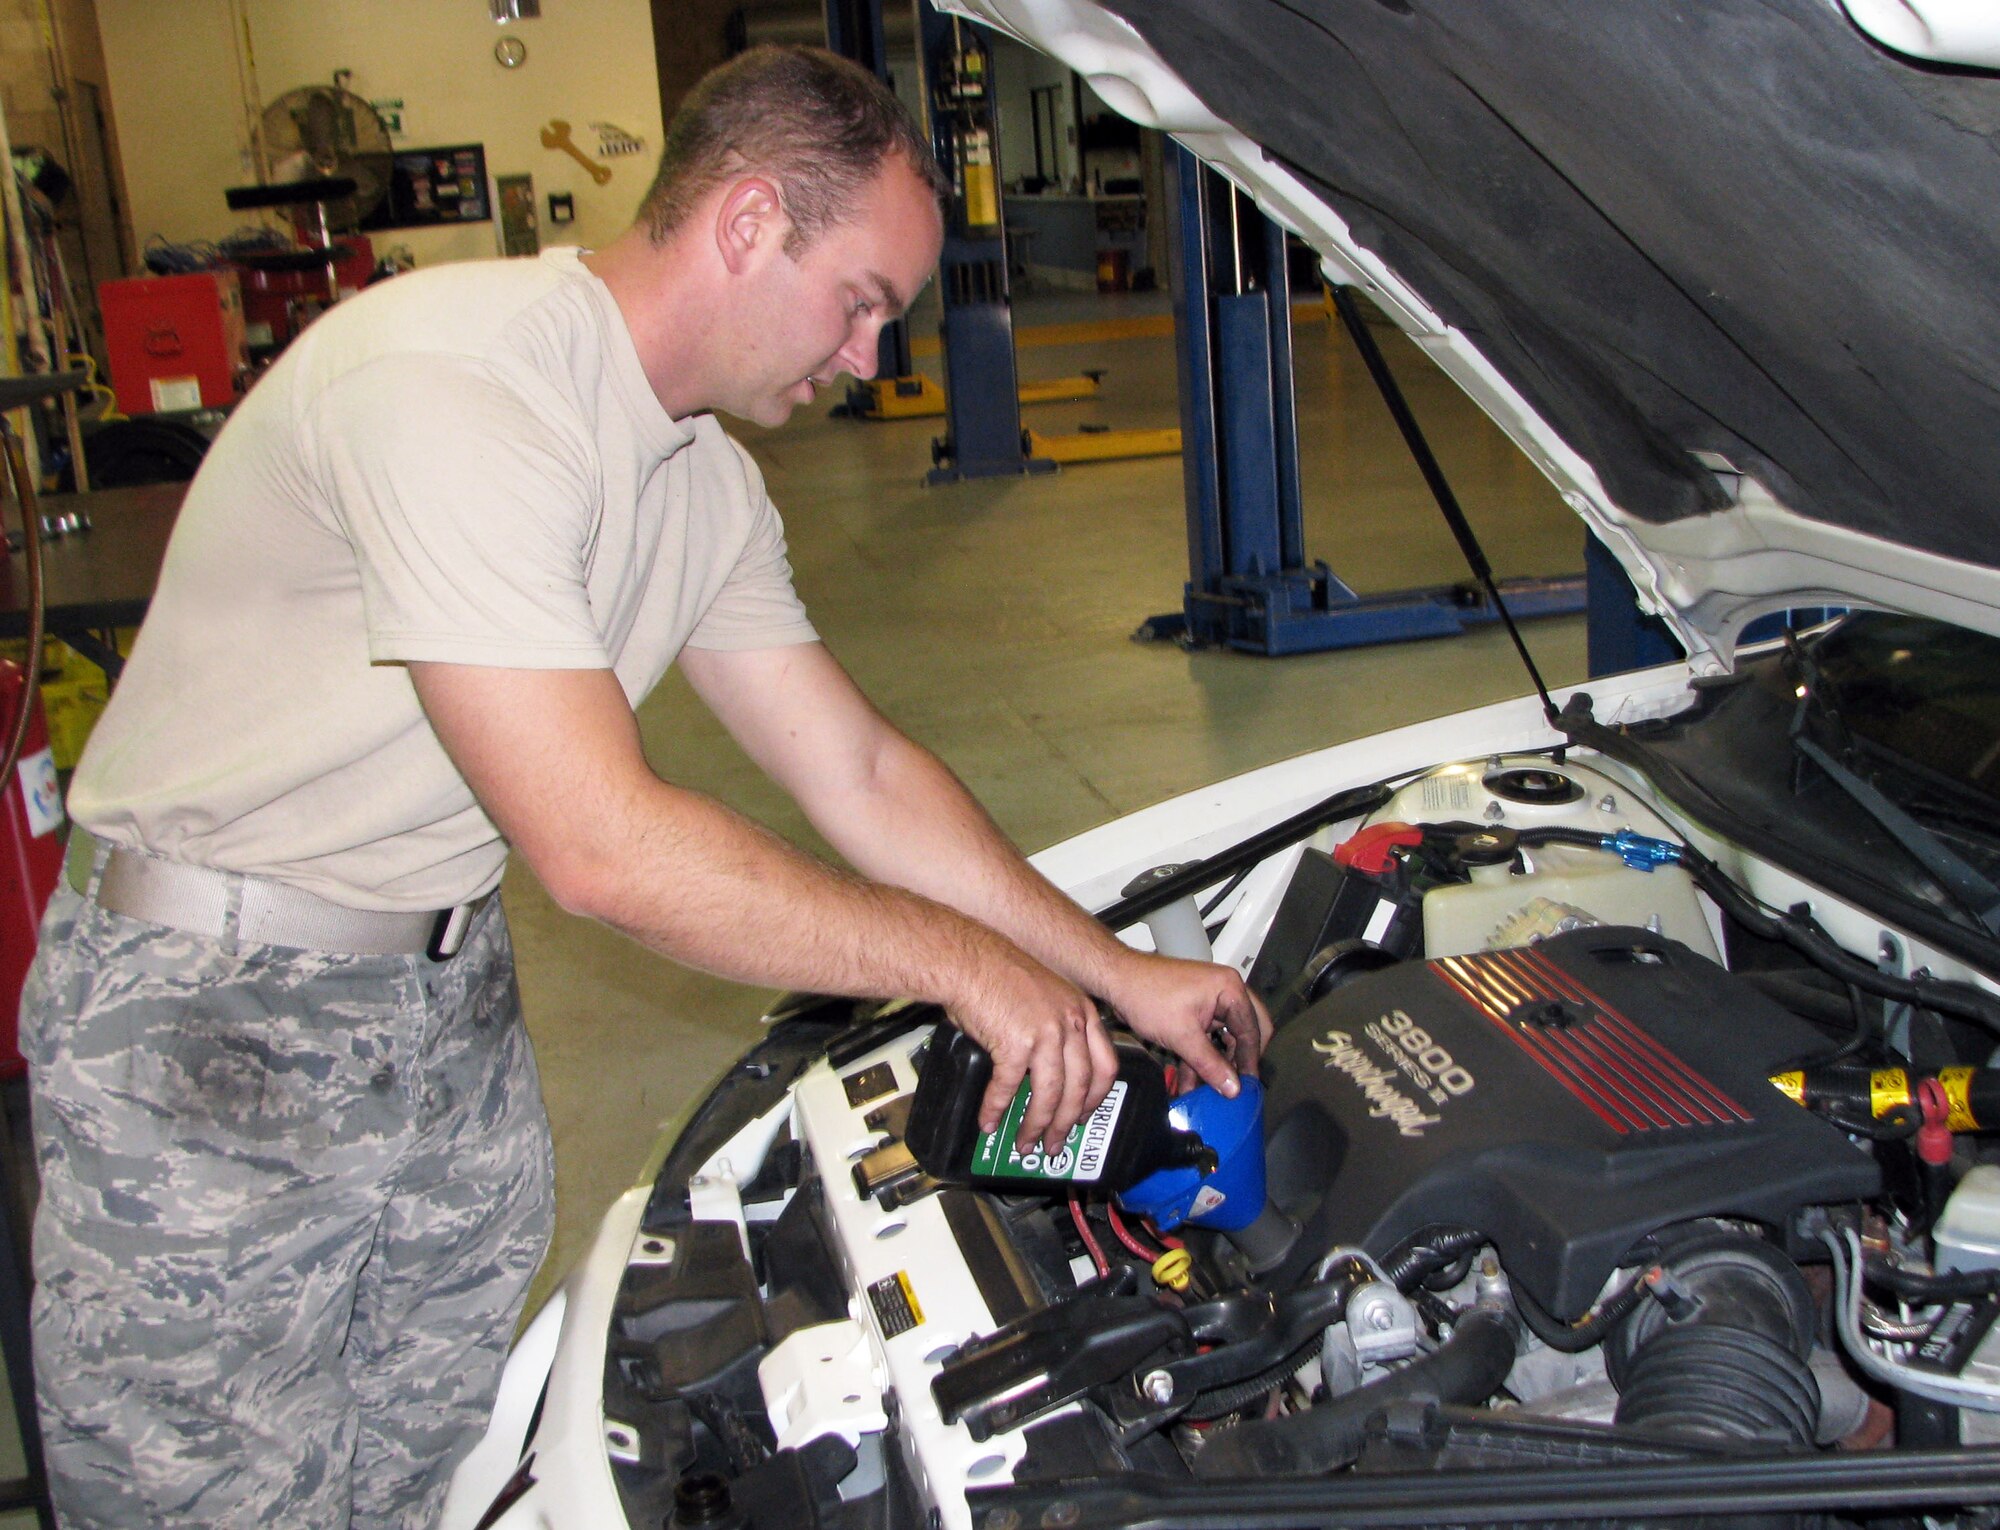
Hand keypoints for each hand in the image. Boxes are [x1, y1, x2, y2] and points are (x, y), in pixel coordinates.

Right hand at [948, 942, 1119, 1155]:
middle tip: (1054, 1144)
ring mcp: (1045, 1033)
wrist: (967, 959)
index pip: (1105, 1065)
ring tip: (1025, 1143)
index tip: (1083, 1116)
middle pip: (1078, 1088)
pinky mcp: (1015, 1043)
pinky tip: (988, 1121)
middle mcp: (1069, 1023)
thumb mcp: (1044, 995)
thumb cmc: (997, 973)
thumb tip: (1046, 1069)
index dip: (1095, 1098)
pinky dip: (997, 1108)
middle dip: (1065, 1123)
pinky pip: (1008, 1087)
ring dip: (1036, 1125)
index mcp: (1081, 1011)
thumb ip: (1054, 1028)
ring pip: (1049, 1094)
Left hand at [1101, 950, 1272, 1096]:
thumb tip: (1232, 1086)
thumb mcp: (1182, 1035)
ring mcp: (1210, 1001)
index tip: (1246, 1086)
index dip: (1250, 1061)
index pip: (1252, 1030)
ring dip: (1215, 1064)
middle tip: (1234, 1086)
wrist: (1117, 980)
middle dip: (1236, 1063)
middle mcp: (1224, 992)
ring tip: (1210, 1091)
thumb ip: (1210, 1064)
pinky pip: (1206, 1038)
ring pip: (1223, 1039)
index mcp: (1229, 989)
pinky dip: (1200, 1057)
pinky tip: (1192, 1082)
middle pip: (1244, 1034)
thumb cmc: (1146, 992)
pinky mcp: (1195, 1011)